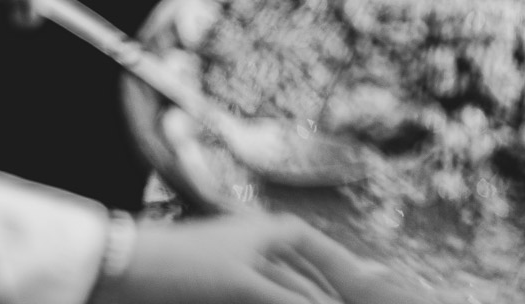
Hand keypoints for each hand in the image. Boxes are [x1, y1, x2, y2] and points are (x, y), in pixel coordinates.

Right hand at [91, 216, 444, 303]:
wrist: (130, 259)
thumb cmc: (179, 267)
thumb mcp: (233, 261)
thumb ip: (272, 272)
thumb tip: (311, 290)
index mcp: (276, 229)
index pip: (332, 262)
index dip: (363, 281)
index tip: (392, 292)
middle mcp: (274, 234)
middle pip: (329, 279)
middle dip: (354, 298)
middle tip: (393, 302)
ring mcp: (258, 254)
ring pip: (312, 294)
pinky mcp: (239, 278)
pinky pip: (287, 301)